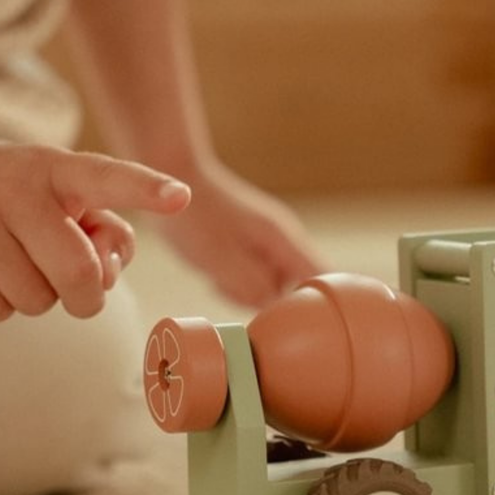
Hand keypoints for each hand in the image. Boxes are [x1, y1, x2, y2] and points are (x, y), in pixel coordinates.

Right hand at [0, 142, 190, 322]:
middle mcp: (11, 190)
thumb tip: (106, 275)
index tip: (181, 196)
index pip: (105, 177)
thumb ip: (105, 230)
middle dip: (87, 295)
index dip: (145, 188)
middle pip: (77, 274)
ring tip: (12, 260)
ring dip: (37, 295)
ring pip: (36, 301)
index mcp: (53, 168)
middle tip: (76, 287)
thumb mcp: (63, 193)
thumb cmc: (15, 196)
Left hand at [157, 163, 322, 306]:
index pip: (322, 276)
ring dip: (247, 291)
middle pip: (296, 286)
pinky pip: (254, 276)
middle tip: (232, 288)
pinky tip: (215, 273)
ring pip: (271, 284)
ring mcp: (266, 242)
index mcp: (282, 238)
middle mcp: (281, 239)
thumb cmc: (194, 216)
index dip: (318, 302)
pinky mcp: (250, 246)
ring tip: (219, 277)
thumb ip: (251, 286)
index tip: (292, 319)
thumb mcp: (219, 258)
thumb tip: (273, 308)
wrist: (172, 174)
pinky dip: (236, 283)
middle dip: (268, 300)